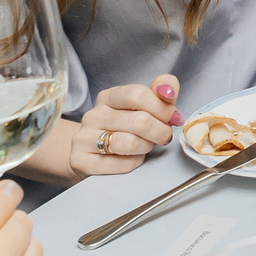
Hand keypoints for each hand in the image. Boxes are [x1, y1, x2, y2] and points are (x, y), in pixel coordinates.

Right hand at [67, 76, 181, 179]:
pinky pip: (121, 164)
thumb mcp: (144, 106)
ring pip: (130, 143)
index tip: (173, 118)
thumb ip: (161, 91)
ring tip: (147, 146)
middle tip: (164, 136)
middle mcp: (93, 115)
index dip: (163, 108)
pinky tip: (133, 158)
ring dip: (147, 147)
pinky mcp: (82, 161)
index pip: (138, 94)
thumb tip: (168, 90)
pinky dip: (135, 162)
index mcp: (108, 97)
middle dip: (161, 131)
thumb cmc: (125, 128)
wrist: (90, 154)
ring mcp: (84, 138)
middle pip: (140, 121)